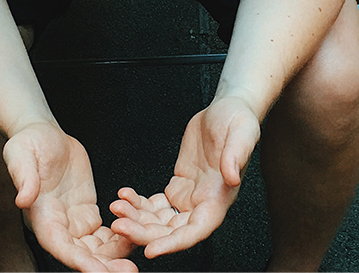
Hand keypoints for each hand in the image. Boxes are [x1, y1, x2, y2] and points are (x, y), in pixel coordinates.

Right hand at [4, 122, 137, 271]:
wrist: (44, 133)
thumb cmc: (28, 143)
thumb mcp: (21, 155)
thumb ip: (24, 177)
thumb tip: (22, 199)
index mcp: (41, 215)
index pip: (59, 245)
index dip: (78, 260)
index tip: (97, 271)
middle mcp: (57, 223)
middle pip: (81, 253)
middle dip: (103, 265)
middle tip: (128, 270)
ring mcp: (73, 219)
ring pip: (95, 247)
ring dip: (114, 255)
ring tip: (135, 259)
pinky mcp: (86, 210)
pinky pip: (104, 231)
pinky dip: (119, 236)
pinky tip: (135, 236)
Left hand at [110, 96, 260, 257]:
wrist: (226, 110)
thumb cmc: (238, 121)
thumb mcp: (242, 133)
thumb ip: (236, 156)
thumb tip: (232, 177)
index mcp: (219, 197)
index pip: (196, 230)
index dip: (174, 243)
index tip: (152, 249)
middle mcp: (204, 203)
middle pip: (172, 231)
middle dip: (144, 232)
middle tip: (119, 225)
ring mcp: (190, 196)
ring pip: (160, 221)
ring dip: (137, 219)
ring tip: (116, 208)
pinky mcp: (179, 185)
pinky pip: (155, 205)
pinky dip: (138, 204)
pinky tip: (124, 196)